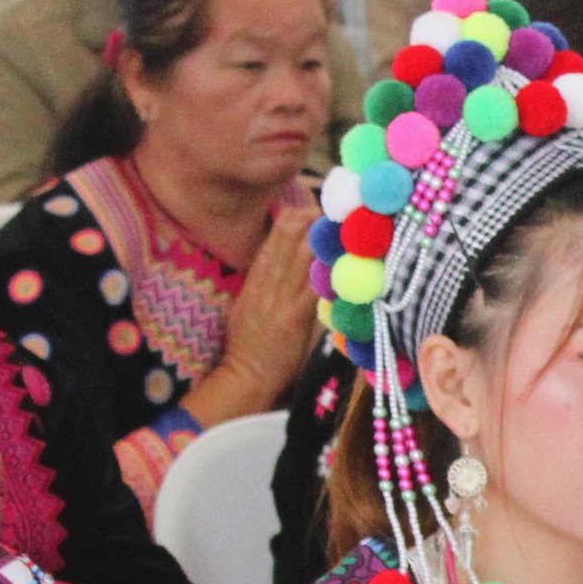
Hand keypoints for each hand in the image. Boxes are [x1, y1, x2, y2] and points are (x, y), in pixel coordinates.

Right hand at [212, 199, 321, 399]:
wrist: (245, 376)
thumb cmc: (247, 346)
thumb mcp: (245, 307)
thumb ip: (261, 284)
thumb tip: (279, 263)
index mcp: (253, 282)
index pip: (270, 244)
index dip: (289, 223)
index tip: (307, 209)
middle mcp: (264, 286)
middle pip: (285, 244)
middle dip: (307, 224)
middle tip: (328, 207)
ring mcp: (278, 302)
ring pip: (299, 261)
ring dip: (318, 241)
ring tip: (335, 223)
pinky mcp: (293, 320)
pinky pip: (311, 291)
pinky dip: (324, 274)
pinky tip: (337, 260)